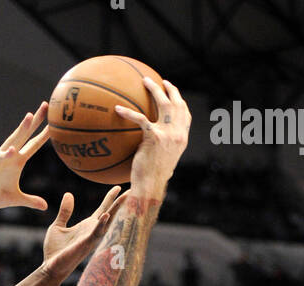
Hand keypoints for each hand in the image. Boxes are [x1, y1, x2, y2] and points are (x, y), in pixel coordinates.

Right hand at [0, 105, 49, 211]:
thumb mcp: (14, 199)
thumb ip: (30, 201)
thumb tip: (45, 207)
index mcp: (16, 161)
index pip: (33, 144)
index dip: (44, 135)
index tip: (55, 124)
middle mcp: (9, 155)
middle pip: (24, 134)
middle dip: (34, 121)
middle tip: (45, 105)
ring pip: (12, 141)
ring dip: (21, 129)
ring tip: (30, 117)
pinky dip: (5, 155)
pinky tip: (13, 151)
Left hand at [41, 187, 123, 283]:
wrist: (50, 267)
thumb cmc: (54, 250)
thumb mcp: (58, 226)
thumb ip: (65, 211)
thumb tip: (68, 194)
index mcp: (87, 226)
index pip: (103, 209)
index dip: (110, 198)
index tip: (118, 187)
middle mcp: (92, 231)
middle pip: (110, 214)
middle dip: (121, 203)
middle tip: (132, 190)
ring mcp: (90, 238)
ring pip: (107, 222)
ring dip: (116, 210)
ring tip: (125, 198)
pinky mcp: (84, 245)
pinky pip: (95, 233)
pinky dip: (101, 224)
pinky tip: (105, 215)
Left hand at [114, 77, 190, 196]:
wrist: (150, 187)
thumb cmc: (151, 180)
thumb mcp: (162, 163)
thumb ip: (161, 150)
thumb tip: (150, 147)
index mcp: (181, 139)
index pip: (186, 116)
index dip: (180, 103)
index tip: (174, 94)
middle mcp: (178, 134)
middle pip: (177, 104)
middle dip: (170, 90)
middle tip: (161, 82)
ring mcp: (168, 134)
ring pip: (164, 104)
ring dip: (154, 89)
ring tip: (144, 81)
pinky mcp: (154, 137)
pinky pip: (140, 119)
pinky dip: (128, 113)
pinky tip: (117, 109)